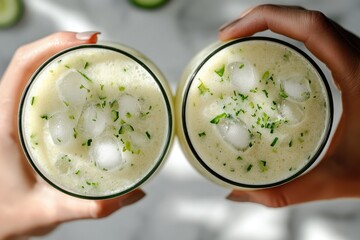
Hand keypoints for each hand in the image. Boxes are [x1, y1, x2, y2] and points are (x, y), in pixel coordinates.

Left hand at [0, 32, 144, 239]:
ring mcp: (18, 117)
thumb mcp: (48, 211)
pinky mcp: (27, 124)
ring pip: (35, 74)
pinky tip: (86, 88)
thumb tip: (135, 191)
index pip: (21, 68)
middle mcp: (10, 114)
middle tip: (98, 46)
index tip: (85, 40)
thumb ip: (92, 206)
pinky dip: (61, 80)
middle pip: (31, 62)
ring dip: (61, 59)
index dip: (52, 45)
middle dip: (63, 45)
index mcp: (7, 125)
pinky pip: (41, 92)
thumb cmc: (8, 216)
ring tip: (95, 60)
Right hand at [219, 5, 359, 206]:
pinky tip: (275, 56)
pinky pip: (322, 39)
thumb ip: (285, 191)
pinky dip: (292, 37)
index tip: (229, 35)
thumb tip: (237, 194)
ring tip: (244, 39)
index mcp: (358, 74)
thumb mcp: (336, 180)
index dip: (264, 19)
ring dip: (277, 24)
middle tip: (228, 37)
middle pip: (307, 18)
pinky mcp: (357, 66)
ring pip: (315, 25)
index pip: (309, 26)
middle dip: (262, 18)